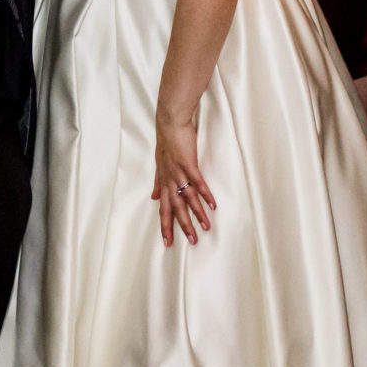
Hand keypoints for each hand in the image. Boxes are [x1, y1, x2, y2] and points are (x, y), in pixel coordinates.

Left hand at [152, 115, 217, 245]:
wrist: (169, 123)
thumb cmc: (166, 143)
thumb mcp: (159, 166)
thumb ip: (158, 183)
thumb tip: (154, 197)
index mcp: (163, 182)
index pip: (164, 209)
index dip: (165, 226)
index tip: (167, 242)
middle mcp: (169, 181)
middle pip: (175, 209)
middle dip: (183, 226)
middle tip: (192, 241)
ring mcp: (178, 173)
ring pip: (188, 198)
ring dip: (198, 213)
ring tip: (206, 227)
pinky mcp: (188, 164)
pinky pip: (198, 183)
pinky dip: (205, 194)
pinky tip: (213, 204)